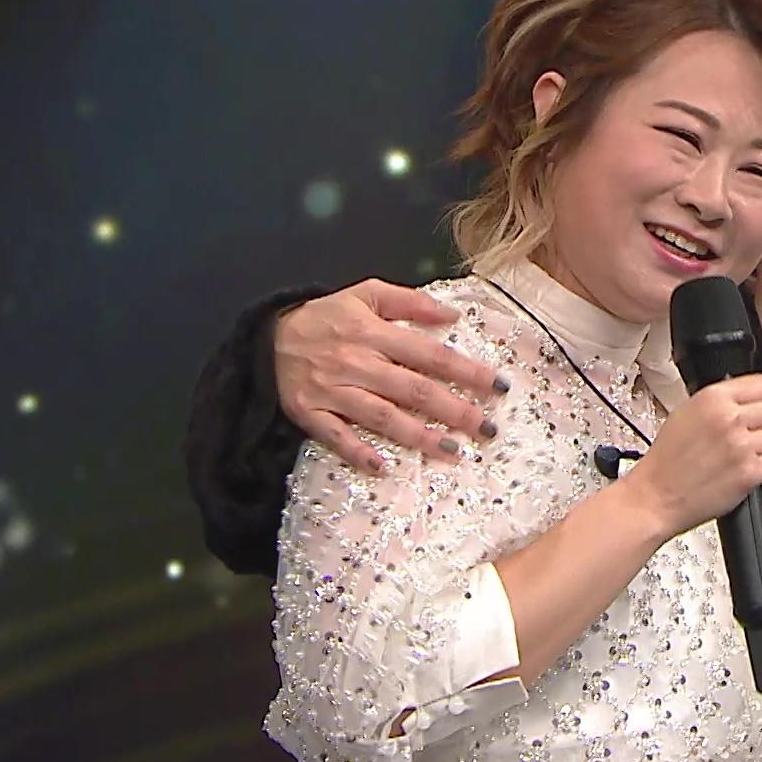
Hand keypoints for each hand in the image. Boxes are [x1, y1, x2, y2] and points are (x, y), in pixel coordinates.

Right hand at [275, 279, 503, 473]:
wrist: (264, 338)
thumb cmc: (324, 316)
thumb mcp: (365, 294)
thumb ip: (410, 302)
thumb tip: (452, 314)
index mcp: (372, 332)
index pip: (429, 354)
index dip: (466, 370)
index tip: (498, 386)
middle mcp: (356, 362)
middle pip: (413, 389)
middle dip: (454, 410)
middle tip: (488, 428)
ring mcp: (332, 391)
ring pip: (381, 416)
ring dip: (418, 436)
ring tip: (453, 451)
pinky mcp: (309, 413)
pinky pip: (335, 437)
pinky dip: (357, 452)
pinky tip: (383, 468)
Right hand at [627, 373, 761, 536]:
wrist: (656, 496)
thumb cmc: (667, 460)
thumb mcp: (687, 412)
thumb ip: (720, 401)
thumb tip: (747, 395)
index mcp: (713, 398)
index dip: (760, 399)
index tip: (754, 408)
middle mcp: (729, 418)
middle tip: (747, 436)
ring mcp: (741, 446)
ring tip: (743, 455)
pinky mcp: (749, 473)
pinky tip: (746, 469)